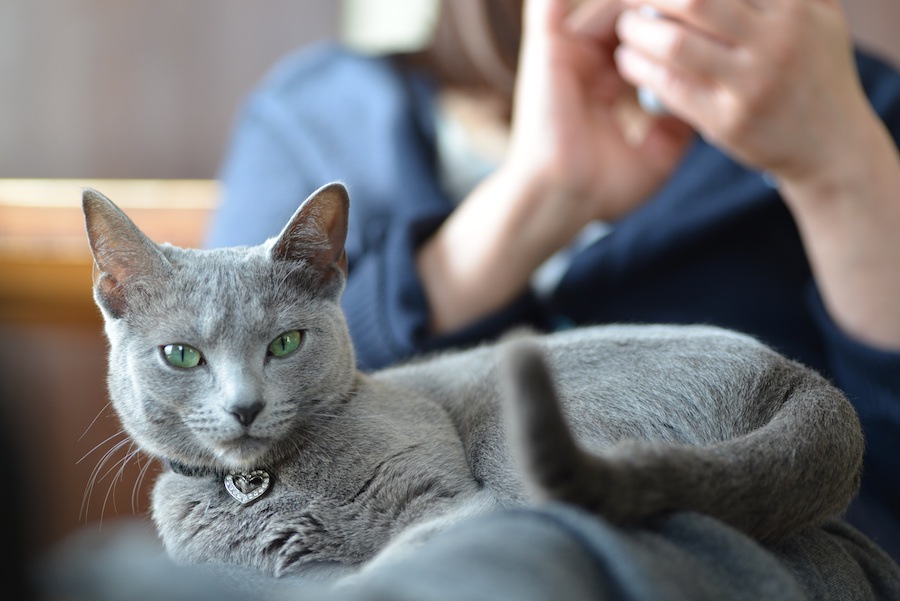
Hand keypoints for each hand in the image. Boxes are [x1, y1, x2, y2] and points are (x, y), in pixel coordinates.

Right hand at [503, 0, 692, 226]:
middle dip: (670, 6)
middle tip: (704, 5)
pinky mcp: (547, 48)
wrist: (560, 201)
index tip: (718, 27)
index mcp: (606, 85)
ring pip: (612, 2)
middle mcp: (586, 63)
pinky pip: (549, 3)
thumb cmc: (600, 191)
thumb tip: (703, 104)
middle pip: (633, 13)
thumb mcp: (655, 158)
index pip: (649, 40)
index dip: (681, 27)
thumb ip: (677, 128)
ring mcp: (566, 53)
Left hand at [613, 0, 865, 184]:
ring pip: (677, 45)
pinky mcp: (728, 121)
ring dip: (639, 32)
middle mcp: (775, 41)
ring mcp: (751, 83)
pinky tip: (629, 62)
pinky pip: (672, 88)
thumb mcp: (821, 16)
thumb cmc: (817, 72)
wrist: (832, 145)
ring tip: (626, 28)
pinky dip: (642, 70)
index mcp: (793, 7)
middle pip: (695, 1)